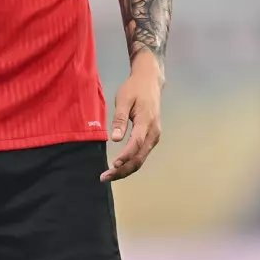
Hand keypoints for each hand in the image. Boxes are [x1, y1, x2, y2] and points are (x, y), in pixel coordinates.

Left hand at [102, 51, 163, 181]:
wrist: (150, 81)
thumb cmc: (135, 88)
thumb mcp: (124, 99)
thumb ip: (120, 119)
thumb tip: (115, 139)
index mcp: (146, 122)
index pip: (136, 144)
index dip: (125, 156)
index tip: (113, 165)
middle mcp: (153, 133)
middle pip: (139, 158)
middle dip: (122, 170)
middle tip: (104, 177)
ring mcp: (154, 136)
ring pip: (141, 159)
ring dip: (126, 169)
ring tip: (109, 175)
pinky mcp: (152, 137)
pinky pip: (142, 154)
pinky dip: (131, 163)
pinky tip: (119, 167)